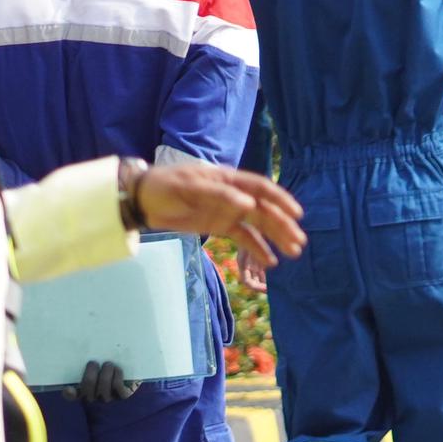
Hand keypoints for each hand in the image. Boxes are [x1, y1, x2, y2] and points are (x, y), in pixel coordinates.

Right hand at [72, 359, 132, 406]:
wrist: (126, 380)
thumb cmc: (105, 372)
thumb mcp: (94, 370)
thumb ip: (87, 366)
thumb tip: (87, 359)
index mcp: (82, 391)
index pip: (71, 395)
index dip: (69, 393)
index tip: (68, 388)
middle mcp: (94, 397)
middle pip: (88, 385)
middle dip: (91, 371)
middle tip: (93, 363)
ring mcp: (108, 398)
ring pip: (103, 385)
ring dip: (105, 372)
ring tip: (108, 364)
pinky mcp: (122, 396)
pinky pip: (118, 386)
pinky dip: (117, 375)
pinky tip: (117, 368)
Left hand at [133, 164, 307, 274]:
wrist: (143, 199)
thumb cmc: (165, 186)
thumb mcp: (189, 187)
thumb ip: (219, 195)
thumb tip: (249, 204)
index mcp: (228, 179)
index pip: (260, 188)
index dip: (280, 200)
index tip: (296, 214)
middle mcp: (234, 195)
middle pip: (264, 210)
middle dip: (283, 225)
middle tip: (298, 242)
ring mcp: (228, 211)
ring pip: (259, 225)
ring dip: (276, 237)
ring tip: (293, 252)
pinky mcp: (221, 226)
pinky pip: (244, 238)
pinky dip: (258, 249)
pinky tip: (270, 261)